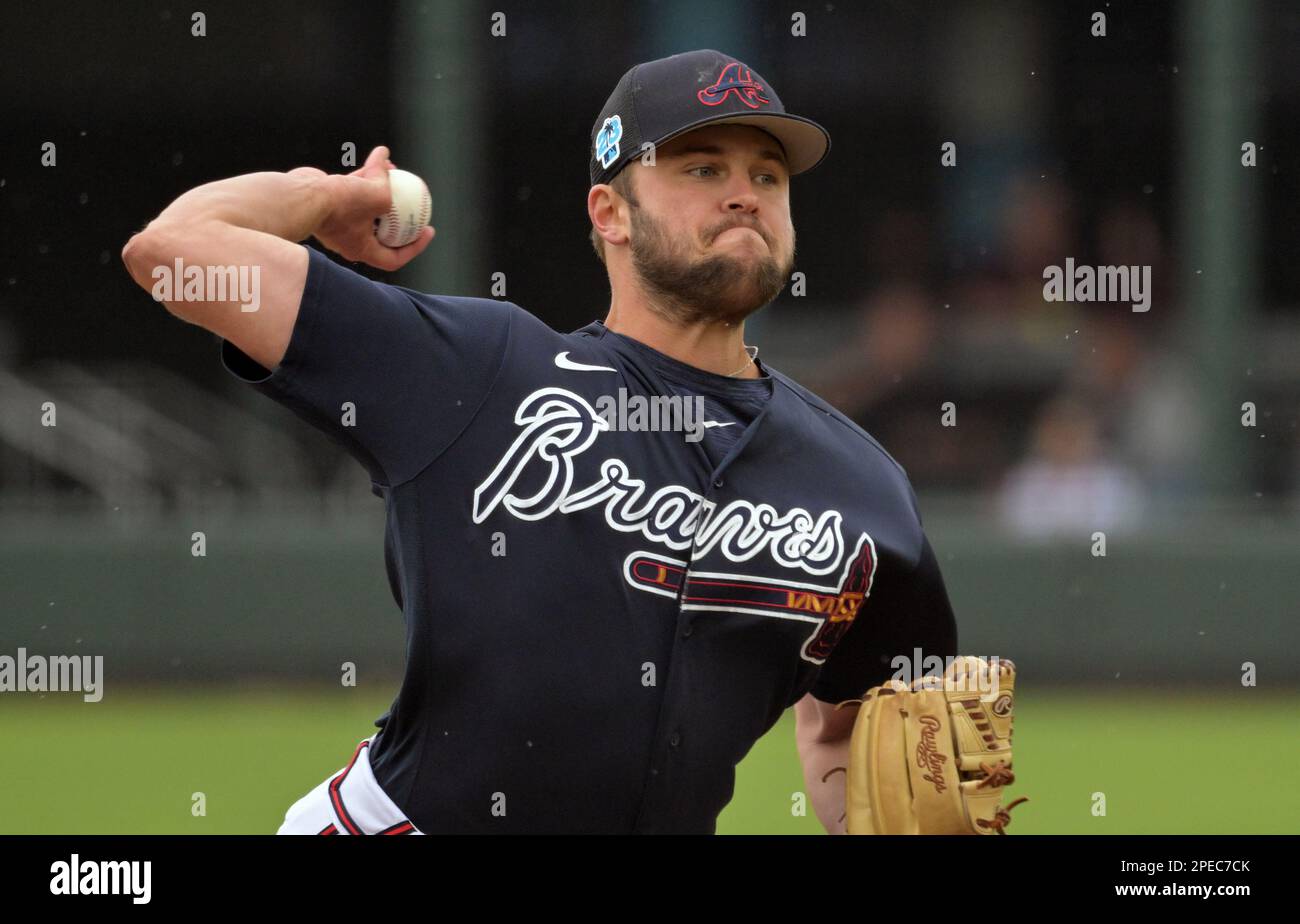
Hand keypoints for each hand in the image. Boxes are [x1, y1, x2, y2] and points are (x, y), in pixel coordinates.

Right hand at [293, 146, 435, 270]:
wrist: (298, 196)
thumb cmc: (338, 204)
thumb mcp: (377, 197)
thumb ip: (387, 184)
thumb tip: (388, 161)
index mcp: (362, 249)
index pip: (394, 257)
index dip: (415, 246)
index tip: (427, 230)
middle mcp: (350, 238)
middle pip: (383, 231)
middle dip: (400, 214)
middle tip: (415, 202)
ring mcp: (339, 221)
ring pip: (368, 206)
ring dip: (383, 188)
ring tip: (397, 172)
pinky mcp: (330, 202)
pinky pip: (354, 191)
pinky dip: (366, 178)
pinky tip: (379, 159)